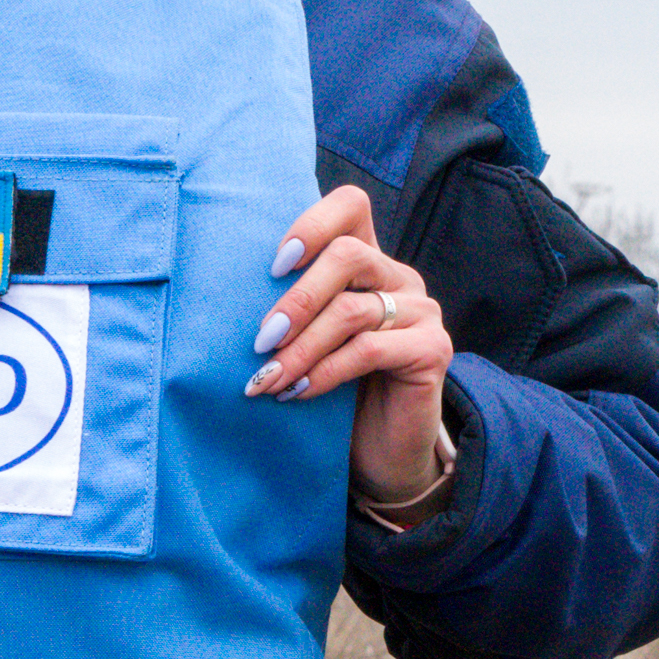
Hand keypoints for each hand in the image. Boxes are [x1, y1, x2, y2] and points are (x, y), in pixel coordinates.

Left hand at [253, 181, 456, 513]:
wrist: (381, 452)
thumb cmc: (334, 393)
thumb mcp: (308, 341)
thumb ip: (290, 311)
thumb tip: (225, 296)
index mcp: (368, 262)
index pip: (351, 206)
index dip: (312, 224)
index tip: (274, 266)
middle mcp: (399, 277)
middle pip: (348, 255)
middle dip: (296, 300)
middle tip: (261, 341)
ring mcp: (422, 311)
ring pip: (352, 310)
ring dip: (301, 347)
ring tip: (268, 379)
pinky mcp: (432, 349)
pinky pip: (369, 350)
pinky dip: (325, 372)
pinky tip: (298, 393)